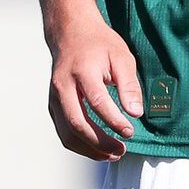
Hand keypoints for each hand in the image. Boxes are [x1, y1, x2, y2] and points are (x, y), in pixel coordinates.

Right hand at [46, 14, 141, 160]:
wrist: (71, 33)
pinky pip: (63, 131)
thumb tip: (136, 112)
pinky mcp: (53, 106)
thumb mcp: (121, 57)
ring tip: (111, 155)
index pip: (97, 102)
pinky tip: (97, 148)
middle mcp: (63, 87)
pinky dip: (79, 143)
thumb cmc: (99, 45)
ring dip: (88, 148)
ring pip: (66, 132)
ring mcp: (54, 98)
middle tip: (121, 150)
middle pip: (77, 123)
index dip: (114, 120)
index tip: (130, 131)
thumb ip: (128, 84)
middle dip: (99, 142)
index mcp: (82, 72)